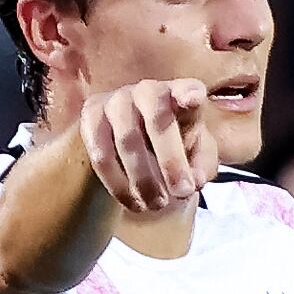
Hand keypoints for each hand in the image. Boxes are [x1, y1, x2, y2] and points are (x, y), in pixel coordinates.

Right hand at [80, 78, 217, 214]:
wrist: (131, 150)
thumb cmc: (173, 148)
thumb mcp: (196, 159)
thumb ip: (202, 166)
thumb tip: (195, 180)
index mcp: (180, 93)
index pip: (188, 88)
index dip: (189, 93)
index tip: (192, 100)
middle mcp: (148, 90)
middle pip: (158, 119)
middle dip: (171, 160)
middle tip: (182, 192)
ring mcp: (116, 100)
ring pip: (127, 139)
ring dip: (144, 178)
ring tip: (157, 205)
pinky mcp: (91, 117)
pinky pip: (102, 154)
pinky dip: (118, 183)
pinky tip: (133, 203)